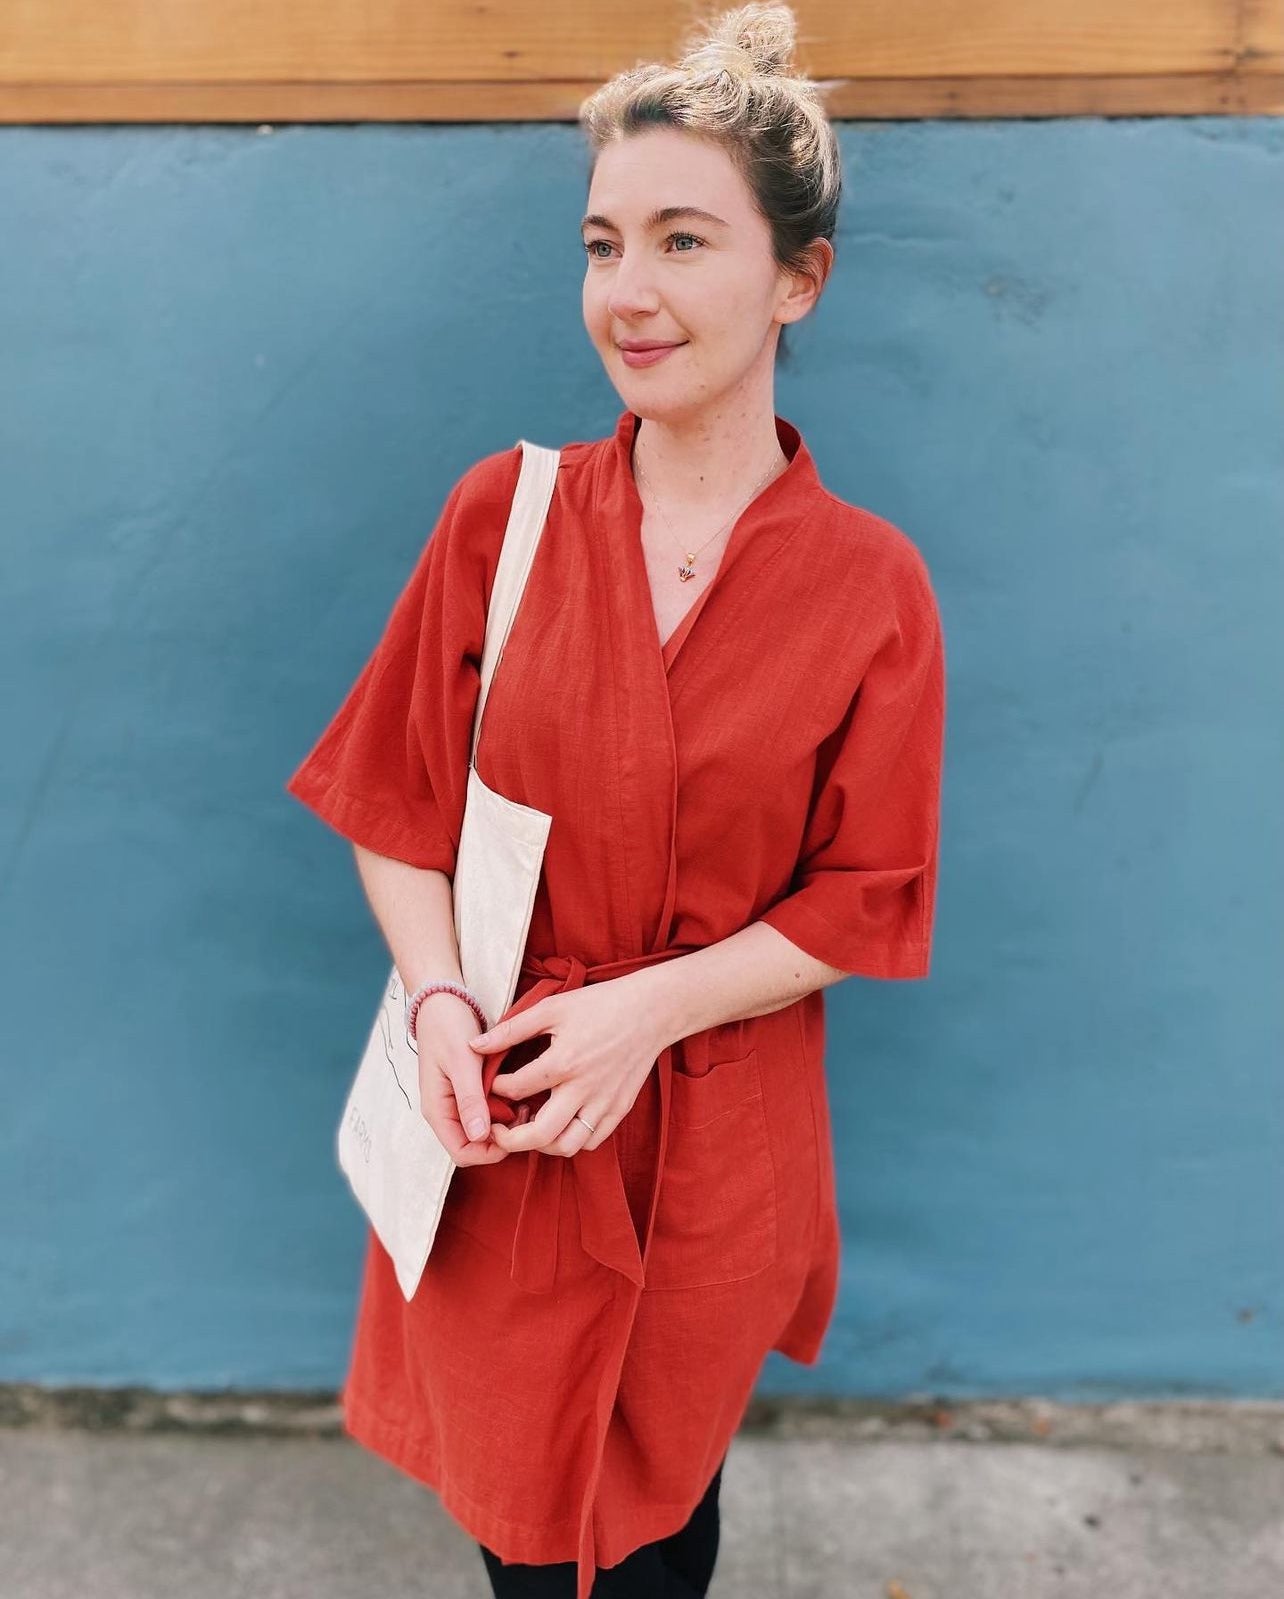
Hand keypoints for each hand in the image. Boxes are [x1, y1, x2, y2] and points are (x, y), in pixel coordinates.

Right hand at [414, 992, 531, 1166]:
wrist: (443, 1003)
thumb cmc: (449, 1028)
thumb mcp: (462, 1061)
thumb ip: (470, 1098)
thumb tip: (480, 1135)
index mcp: (438, 1111)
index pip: (462, 1153)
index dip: (490, 1152)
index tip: (515, 1131)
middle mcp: (446, 1113)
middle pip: (475, 1147)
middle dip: (501, 1140)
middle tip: (526, 1115)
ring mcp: (457, 1105)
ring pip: (483, 1133)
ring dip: (505, 1126)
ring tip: (526, 1105)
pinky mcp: (469, 1095)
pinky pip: (487, 1115)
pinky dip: (504, 1112)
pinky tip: (520, 1097)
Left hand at [467, 976, 668, 1157]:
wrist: (651, 1011)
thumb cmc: (600, 1005)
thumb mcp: (552, 1008)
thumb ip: (512, 1029)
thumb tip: (475, 1045)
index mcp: (564, 1061)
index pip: (516, 1089)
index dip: (496, 1088)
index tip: (492, 1084)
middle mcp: (584, 1089)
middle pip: (539, 1134)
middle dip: (510, 1139)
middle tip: (498, 1130)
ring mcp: (604, 1103)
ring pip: (567, 1145)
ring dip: (542, 1145)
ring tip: (530, 1127)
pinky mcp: (619, 1109)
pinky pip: (592, 1141)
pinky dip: (571, 1140)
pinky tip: (560, 1123)